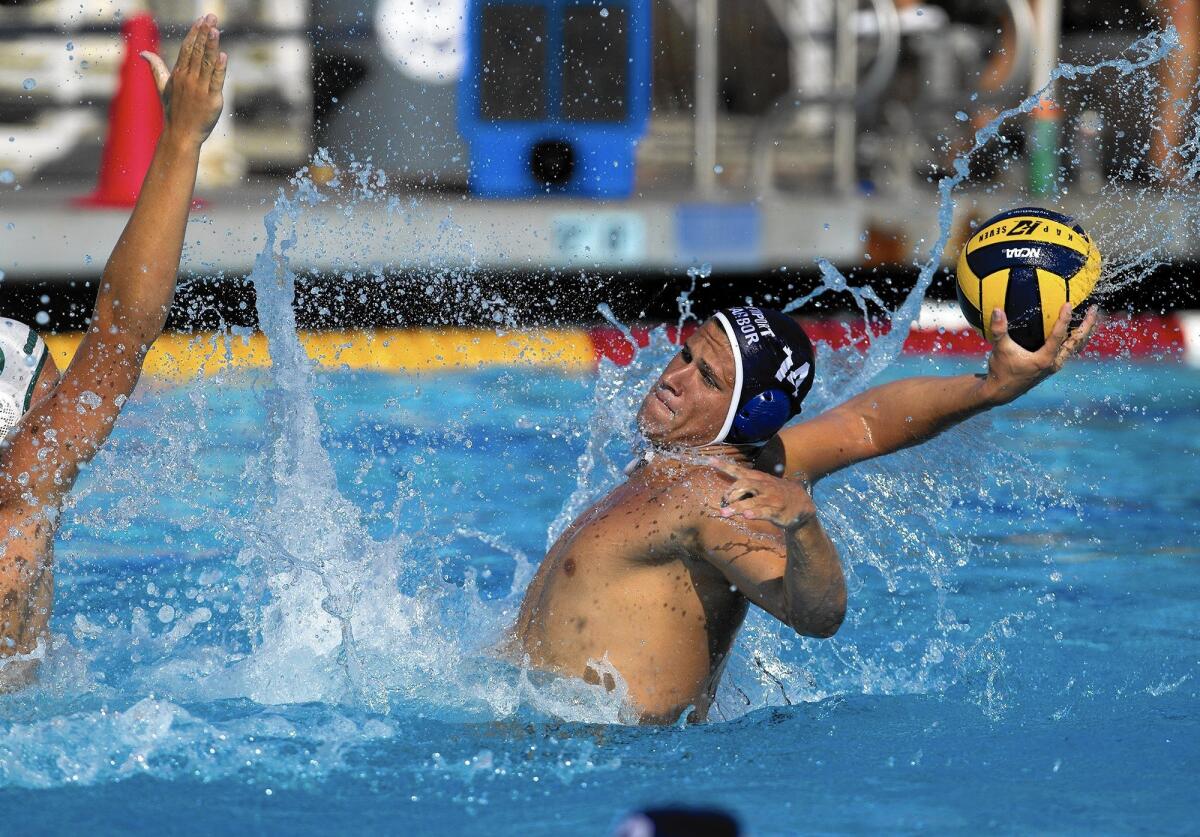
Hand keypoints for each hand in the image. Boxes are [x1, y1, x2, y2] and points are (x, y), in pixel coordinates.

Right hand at [140, 15, 226, 144]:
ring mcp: (200, 88)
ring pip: (206, 63)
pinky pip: (215, 81)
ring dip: (211, 45)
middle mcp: (188, 78)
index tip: (201, 20)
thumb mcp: (162, 87)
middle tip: (211, 16)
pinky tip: (223, 55)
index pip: (187, 48)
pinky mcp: (211, 99)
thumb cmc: (173, 111)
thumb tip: (143, 53)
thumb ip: (156, 68)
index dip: (195, 33)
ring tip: (216, 29)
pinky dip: (219, 68)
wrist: (181, 134)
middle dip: (204, 33)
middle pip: (197, 51)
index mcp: (178, 74)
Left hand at [709, 460, 816, 531]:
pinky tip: (747, 516)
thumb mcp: (762, 485)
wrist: (802, 504)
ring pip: (751, 500)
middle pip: (742, 485)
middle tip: (723, 503)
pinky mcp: (776, 511)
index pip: (738, 470)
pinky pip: (764, 512)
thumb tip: (725, 489)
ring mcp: (770, 498)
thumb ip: (745, 485)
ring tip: (724, 513)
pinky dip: (755, 513)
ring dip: (736, 507)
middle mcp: (763, 486)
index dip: (723, 465)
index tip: (708, 460)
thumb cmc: (776, 494)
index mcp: (757, 478)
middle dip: (730, 494)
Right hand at [982, 303, 1099, 404]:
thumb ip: (998, 329)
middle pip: (1077, 342)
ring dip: (1085, 332)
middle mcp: (1054, 363)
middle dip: (1087, 325)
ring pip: (1076, 347)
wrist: (1001, 392)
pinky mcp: (1052, 366)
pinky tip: (1075, 330)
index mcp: (1044, 359)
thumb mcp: (1000, 349)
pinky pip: (1069, 350)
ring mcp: (1054, 365)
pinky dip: (1075, 339)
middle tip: (1094, 309)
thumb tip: (996, 309)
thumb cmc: (1000, 370)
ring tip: (1092, 318)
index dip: (1064, 319)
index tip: (1068, 304)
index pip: (1058, 336)